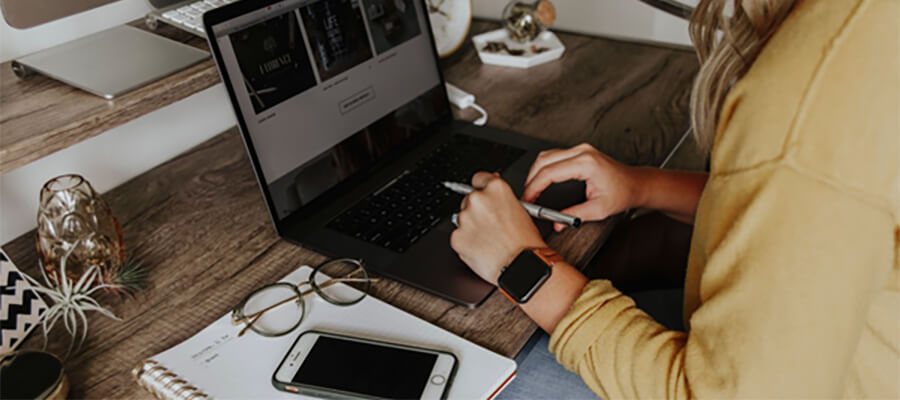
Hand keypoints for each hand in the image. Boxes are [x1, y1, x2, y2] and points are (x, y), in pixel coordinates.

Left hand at [450, 172, 546, 285]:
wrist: (521, 265)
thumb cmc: (526, 242)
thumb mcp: (522, 210)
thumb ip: (502, 196)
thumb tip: (491, 186)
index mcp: (496, 189)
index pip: (478, 178)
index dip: (482, 188)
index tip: (483, 196)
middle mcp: (478, 199)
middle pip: (469, 200)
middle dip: (477, 212)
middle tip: (491, 226)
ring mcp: (465, 218)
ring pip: (462, 219)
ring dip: (471, 227)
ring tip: (489, 240)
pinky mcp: (457, 237)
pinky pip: (458, 237)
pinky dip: (467, 243)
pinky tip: (482, 249)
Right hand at [523, 143, 639, 231]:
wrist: (636, 184)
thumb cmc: (623, 193)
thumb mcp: (598, 210)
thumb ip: (575, 216)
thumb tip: (557, 223)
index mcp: (586, 163)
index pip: (549, 172)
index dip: (534, 187)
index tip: (528, 199)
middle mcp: (582, 152)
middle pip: (543, 161)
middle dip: (530, 180)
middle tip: (526, 197)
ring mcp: (580, 149)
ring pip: (546, 156)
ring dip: (535, 172)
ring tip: (531, 191)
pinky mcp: (579, 151)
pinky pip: (554, 156)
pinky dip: (544, 168)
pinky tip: (541, 180)